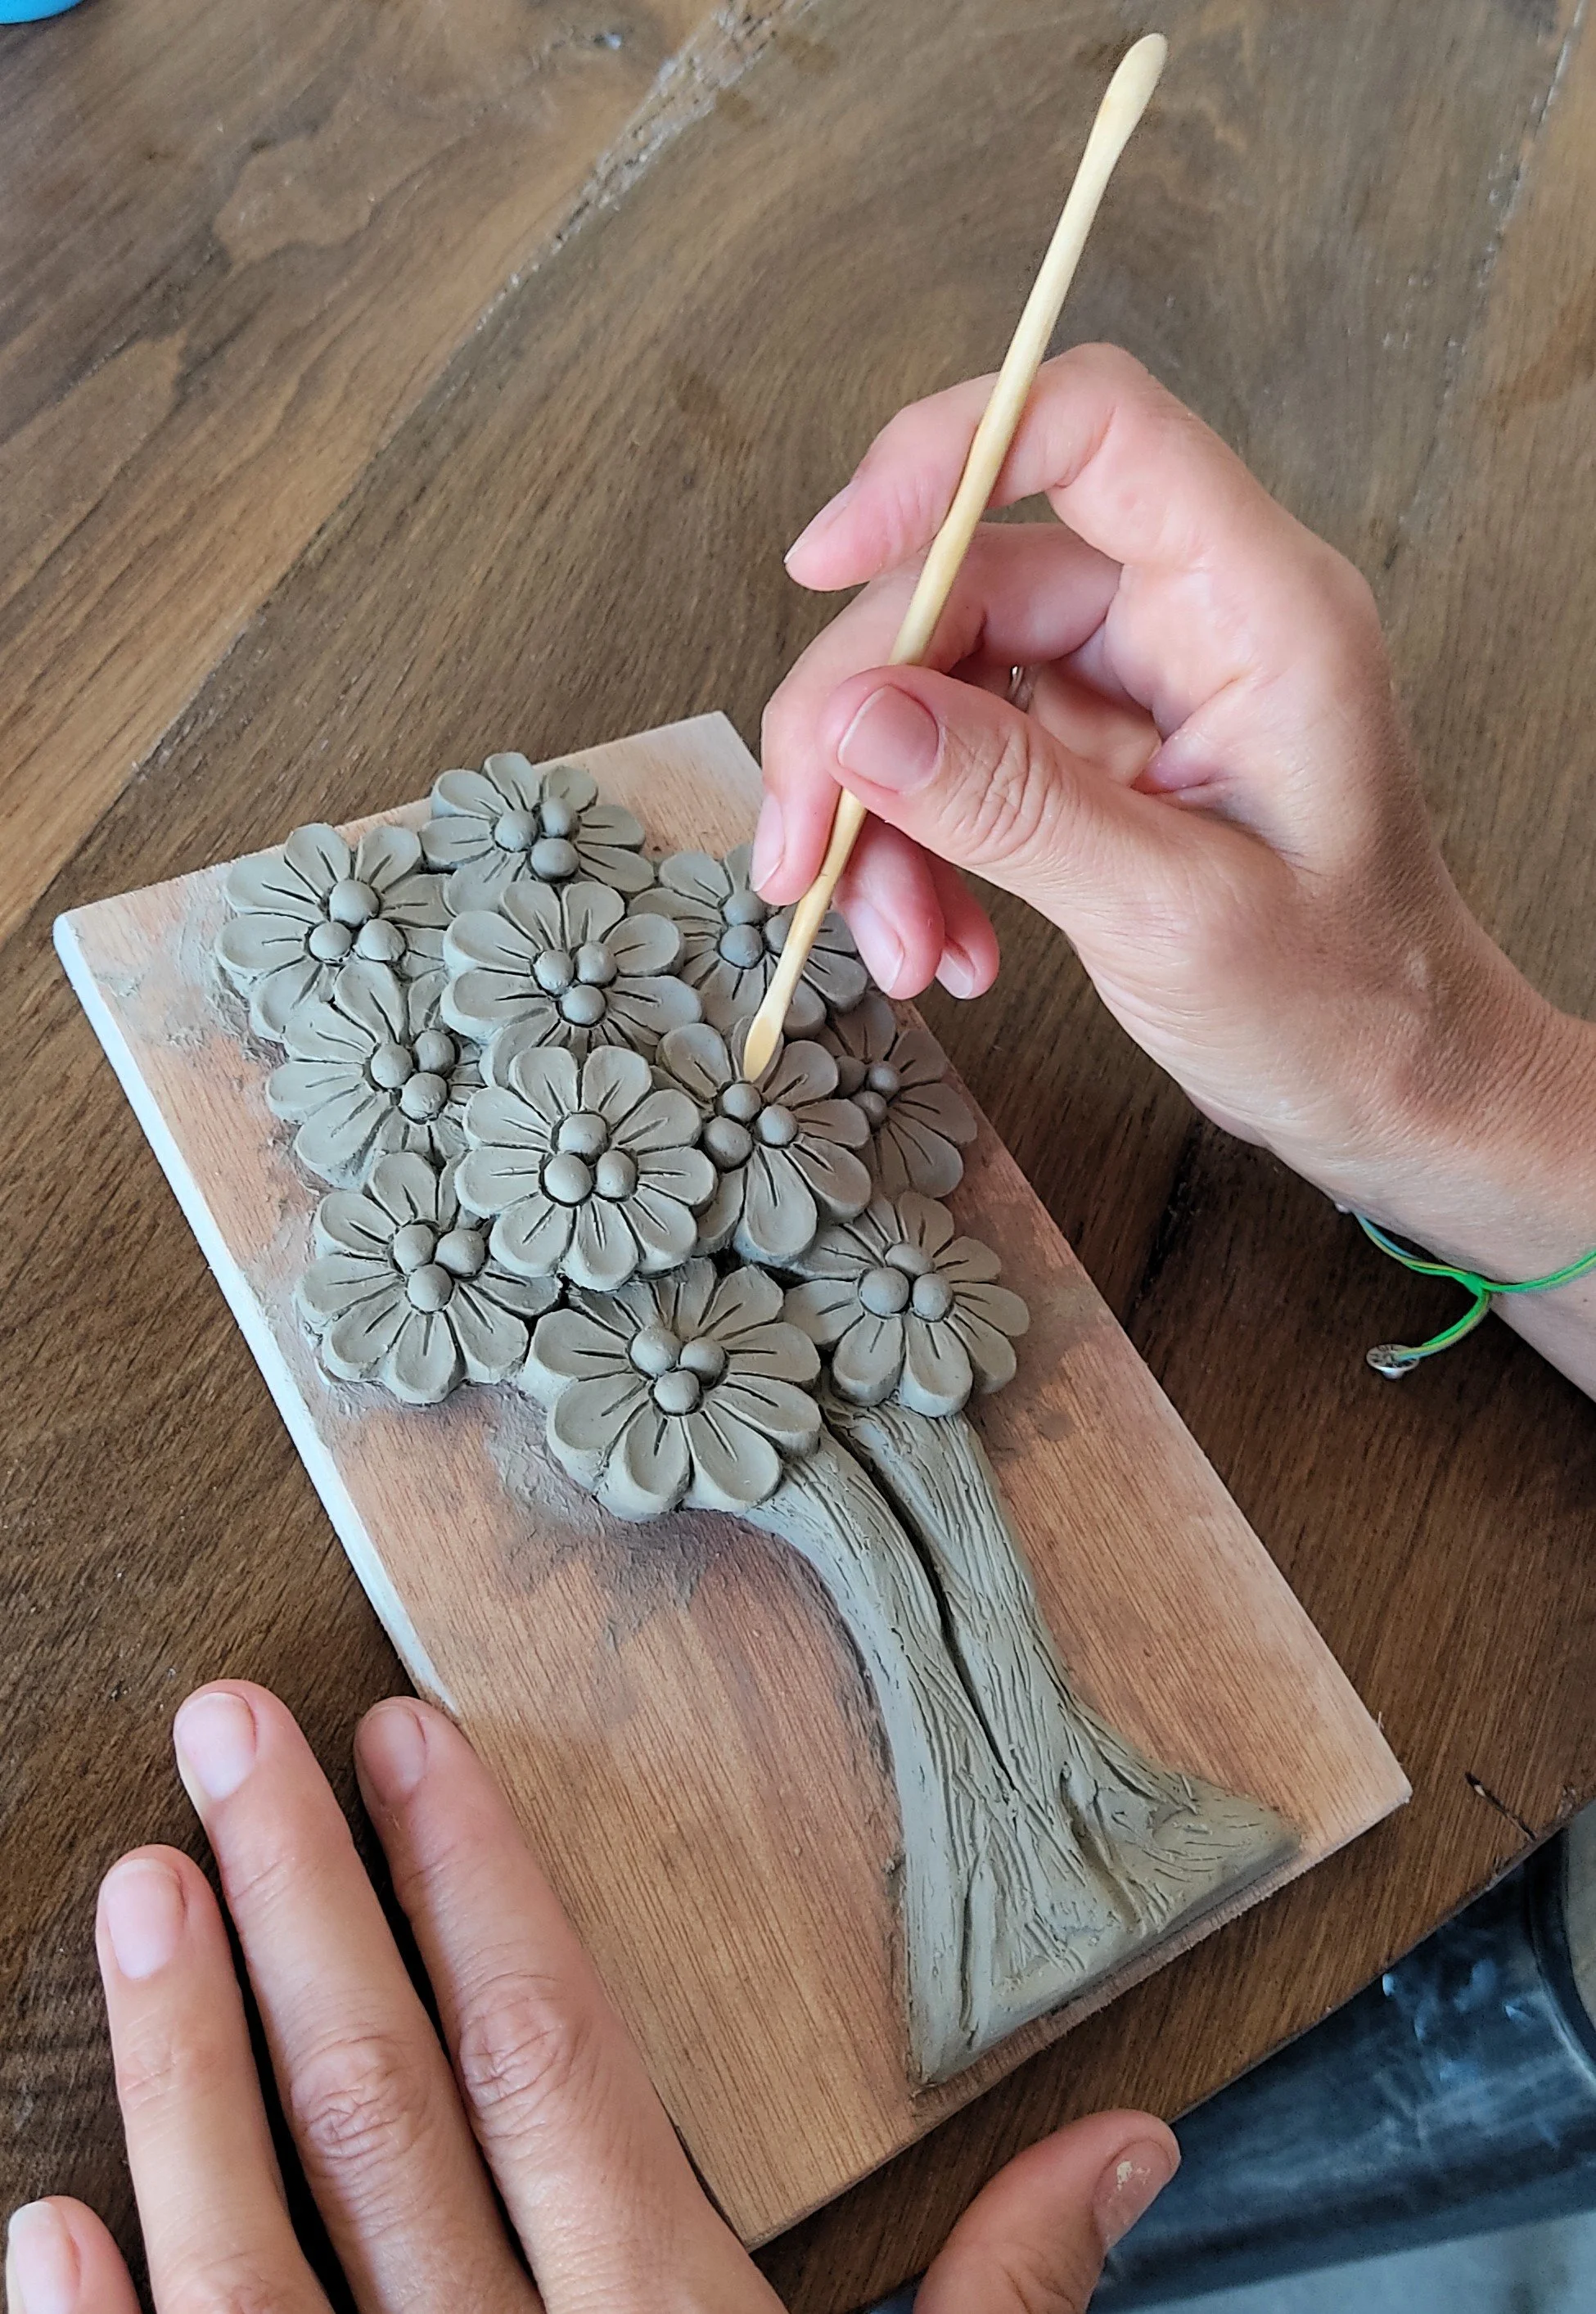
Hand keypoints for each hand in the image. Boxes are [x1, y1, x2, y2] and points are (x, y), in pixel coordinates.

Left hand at [6, 1683, 1177, 2313]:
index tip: (401, 1738)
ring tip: (136, 1885)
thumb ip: (1007, 2297)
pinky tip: (40, 2219)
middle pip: (384, 2105)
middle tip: (222, 1731)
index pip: (546, 2052)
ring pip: (250, 2246)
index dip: (471, 1880)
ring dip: (183, 2061)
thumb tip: (1129, 2135)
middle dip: (300, 1900)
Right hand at [759, 343, 1595, 1363]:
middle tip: (800, 853)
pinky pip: (954, 762)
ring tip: (896, 947)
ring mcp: (1131, 684)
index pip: (1089, 429)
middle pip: (964, 583)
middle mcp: (1188, 616)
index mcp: (1256, 605)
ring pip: (936, 683)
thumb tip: (852, 719)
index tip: (820, 559)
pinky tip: (940, 946)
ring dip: (877, 816)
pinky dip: (917, 854)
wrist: (1388, 1087)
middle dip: (857, 723)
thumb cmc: (1343, 1003)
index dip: (940, 460)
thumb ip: (1012, 807)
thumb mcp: (1175, 915)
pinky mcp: (1089, 753)